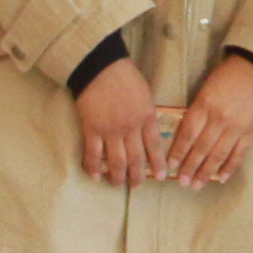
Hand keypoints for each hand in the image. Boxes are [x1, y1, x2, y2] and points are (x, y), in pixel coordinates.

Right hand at [75, 57, 164, 184]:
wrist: (100, 67)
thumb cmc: (125, 76)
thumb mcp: (145, 94)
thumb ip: (147, 114)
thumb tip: (149, 130)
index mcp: (146, 117)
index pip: (154, 146)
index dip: (158, 163)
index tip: (161, 176)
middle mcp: (130, 128)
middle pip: (135, 158)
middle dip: (137, 175)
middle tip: (137, 185)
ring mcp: (110, 131)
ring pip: (116, 161)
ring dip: (118, 176)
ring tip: (118, 184)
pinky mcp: (91, 129)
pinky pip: (93, 154)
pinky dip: (94, 167)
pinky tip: (96, 177)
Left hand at [164, 51, 252, 186]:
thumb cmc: (228, 75)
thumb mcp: (206, 89)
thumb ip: (197, 111)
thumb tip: (186, 137)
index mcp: (204, 105)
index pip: (187, 134)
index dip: (178, 152)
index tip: (171, 166)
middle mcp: (219, 119)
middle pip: (201, 148)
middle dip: (190, 167)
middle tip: (182, 183)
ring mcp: (236, 127)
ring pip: (218, 155)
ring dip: (207, 172)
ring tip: (197, 185)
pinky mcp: (251, 131)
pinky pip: (239, 153)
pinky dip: (230, 167)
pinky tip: (221, 178)